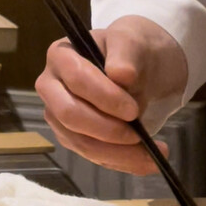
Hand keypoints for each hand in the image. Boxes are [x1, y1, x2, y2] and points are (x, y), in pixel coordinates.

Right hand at [35, 15, 186, 174]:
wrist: (139, 71)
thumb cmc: (130, 52)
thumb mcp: (133, 42)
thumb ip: (126, 53)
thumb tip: (121, 74)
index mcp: (61, 56)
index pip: (76, 79)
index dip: (104, 98)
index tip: (133, 110)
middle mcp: (52, 88)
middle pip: (70, 115)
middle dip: (107, 130)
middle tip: (138, 134)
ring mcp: (61, 118)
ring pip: (82, 143)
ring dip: (119, 154)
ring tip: (153, 156)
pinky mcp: (75, 140)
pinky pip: (96, 157)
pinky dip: (123, 162)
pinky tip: (147, 162)